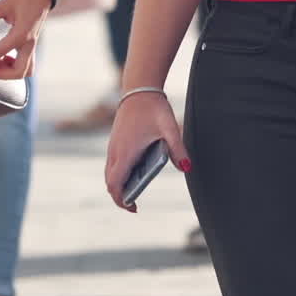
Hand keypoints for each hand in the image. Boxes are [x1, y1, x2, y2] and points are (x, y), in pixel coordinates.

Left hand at [0, 0, 50, 78]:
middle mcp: (29, 43)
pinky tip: (4, 58)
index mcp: (21, 34)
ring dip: (8, 72)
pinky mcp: (31, 45)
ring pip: (25, 71)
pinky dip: (14, 67)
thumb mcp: (4, 4)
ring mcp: (32, 46)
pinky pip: (26, 64)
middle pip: (18, 72)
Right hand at [104, 90, 189, 211]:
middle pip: (110, 182)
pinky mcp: (114, 140)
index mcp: (126, 153)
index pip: (116, 185)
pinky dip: (118, 173)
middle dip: (120, 195)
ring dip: (118, 184)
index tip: (134, 208)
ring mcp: (113, 146)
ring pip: (109, 172)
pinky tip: (133, 172)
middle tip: (134, 203)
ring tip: (134, 190)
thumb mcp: (170, 129)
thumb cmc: (154, 109)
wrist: (140, 88)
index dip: (122, 200)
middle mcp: (115, 151)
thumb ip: (178, 150)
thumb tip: (186, 168)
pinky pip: (112, 163)